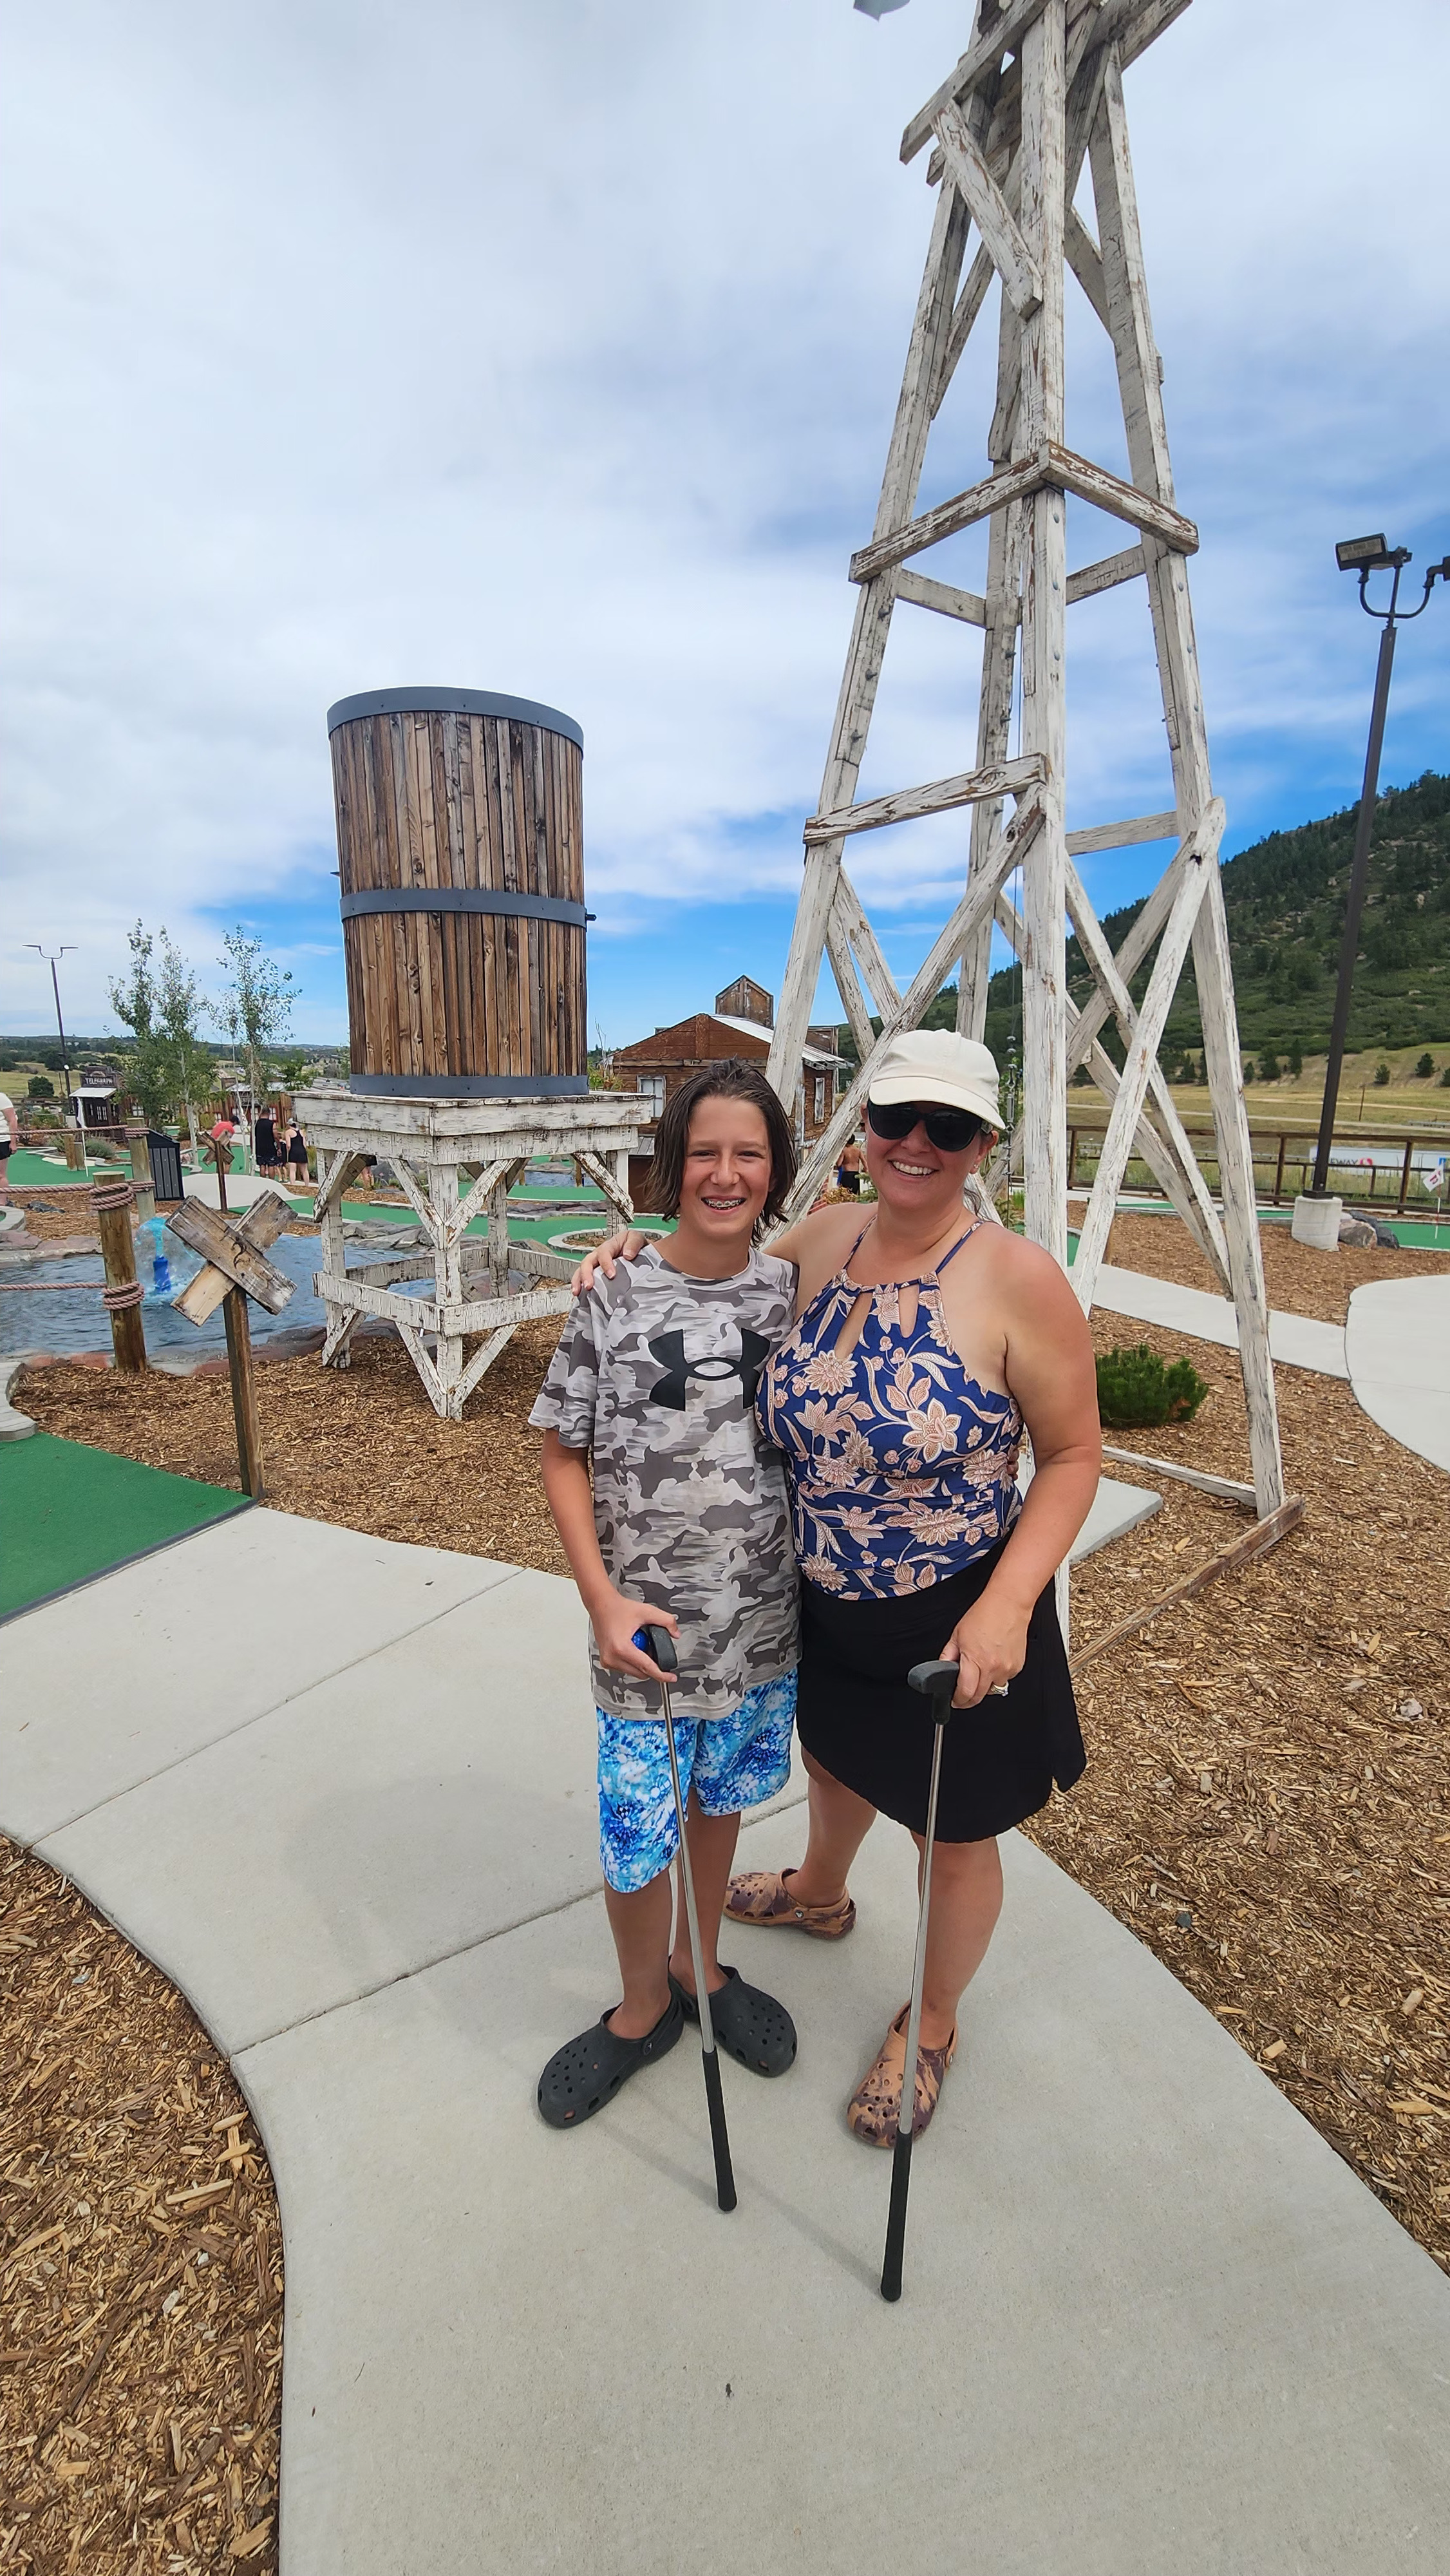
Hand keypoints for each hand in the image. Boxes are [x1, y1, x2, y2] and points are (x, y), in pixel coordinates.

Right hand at [569, 1228, 643, 1295]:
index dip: (606, 1264)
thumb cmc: (635, 1245)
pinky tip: (580, 1296)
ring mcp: (595, 1265)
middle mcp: (599, 1255)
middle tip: (589, 1286)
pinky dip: (580, 1287)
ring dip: (578, 1281)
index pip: (603, 1253)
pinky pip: (583, 1279)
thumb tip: (628, 1255)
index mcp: (609, 1246)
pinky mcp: (595, 1275)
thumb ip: (634, 1243)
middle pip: (587, 1262)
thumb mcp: (637, 1238)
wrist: (638, 1252)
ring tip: (577, 1292)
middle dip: (586, 1274)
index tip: (612, 1275)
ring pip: (581, 1271)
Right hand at [589, 1589, 678, 1682]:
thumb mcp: (647, 1611)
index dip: (662, 1674)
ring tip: (639, 1644)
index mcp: (622, 1647)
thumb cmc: (617, 1608)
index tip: (671, 1677)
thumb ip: (666, 1621)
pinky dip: (632, 1661)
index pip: (647, 1667)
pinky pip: (625, 1668)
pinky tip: (632, 1647)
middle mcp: (612, 1657)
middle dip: (652, 1665)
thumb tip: (675, 1634)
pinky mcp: (606, 1661)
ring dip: (641, 1663)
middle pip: (641, 1673)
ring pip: (633, 1672)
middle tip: (652, 1647)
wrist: (601, 1605)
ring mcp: (607, 1661)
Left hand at [938, 1592, 1028, 1706]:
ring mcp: (1007, 1668)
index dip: (957, 1700)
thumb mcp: (956, 1635)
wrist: (1009, 1604)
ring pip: (993, 1689)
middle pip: (979, 1697)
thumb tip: (942, 1671)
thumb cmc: (984, 1614)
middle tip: (963, 1692)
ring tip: (980, 1668)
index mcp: (975, 1660)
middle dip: (968, 1698)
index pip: (966, 1693)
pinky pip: (1004, 1679)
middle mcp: (993, 1667)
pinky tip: (994, 1660)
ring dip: (984, 1686)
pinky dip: (997, 1675)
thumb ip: (948, 1656)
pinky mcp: (1018, 1667)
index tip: (955, 1700)